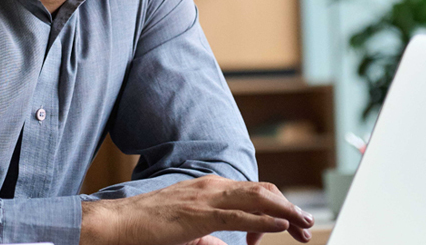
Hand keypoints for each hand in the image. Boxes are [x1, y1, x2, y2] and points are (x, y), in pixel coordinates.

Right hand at [80, 175, 313, 244]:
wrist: (118, 224)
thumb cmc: (148, 229)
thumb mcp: (188, 233)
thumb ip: (210, 238)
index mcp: (209, 189)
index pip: (253, 193)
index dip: (276, 208)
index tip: (288, 228)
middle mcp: (212, 187)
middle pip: (263, 192)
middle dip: (289, 208)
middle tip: (307, 227)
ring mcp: (206, 198)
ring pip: (257, 199)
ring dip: (285, 211)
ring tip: (304, 224)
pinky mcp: (200, 214)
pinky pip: (240, 215)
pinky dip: (265, 220)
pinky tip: (281, 226)